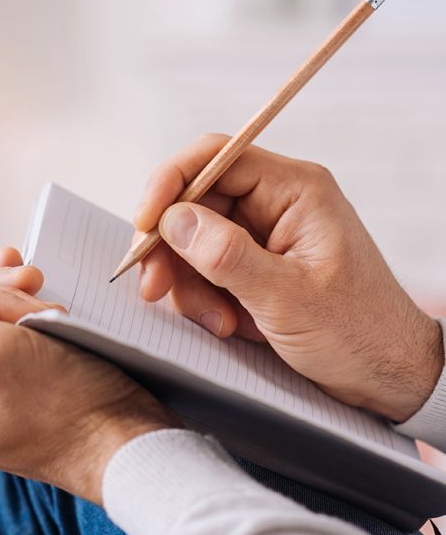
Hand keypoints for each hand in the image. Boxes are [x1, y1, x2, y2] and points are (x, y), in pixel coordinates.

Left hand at [0, 249, 179, 504]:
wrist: (128, 442)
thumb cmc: (66, 406)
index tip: (26, 302)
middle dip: (2, 299)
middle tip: (42, 291)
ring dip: (21, 304)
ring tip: (56, 310)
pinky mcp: (16, 390)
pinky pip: (11, 337)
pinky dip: (30, 315)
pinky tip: (44, 301)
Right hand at [135, 133, 443, 421]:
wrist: (390, 377)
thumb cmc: (358, 334)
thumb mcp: (286, 298)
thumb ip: (226, 255)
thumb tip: (173, 220)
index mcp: (295, 190)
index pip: (215, 157)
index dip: (169, 184)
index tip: (144, 225)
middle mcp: (277, 202)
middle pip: (195, 201)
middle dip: (170, 247)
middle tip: (155, 289)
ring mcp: (264, 234)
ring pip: (193, 239)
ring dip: (188, 282)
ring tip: (216, 322)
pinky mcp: (255, 264)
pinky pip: (205, 266)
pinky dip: (201, 296)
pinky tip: (225, 324)